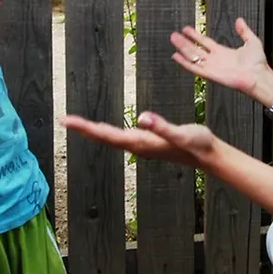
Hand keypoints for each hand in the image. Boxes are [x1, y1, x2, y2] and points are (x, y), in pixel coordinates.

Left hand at [61, 111, 218, 170]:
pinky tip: (102, 129)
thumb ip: (162, 126)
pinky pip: (119, 137)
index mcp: (141, 143)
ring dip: (93, 131)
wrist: (209, 156)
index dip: (87, 128)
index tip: (68, 121)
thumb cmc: (198, 144)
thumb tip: (142, 117)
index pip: (107, 134)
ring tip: (76, 124)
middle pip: (104, 137)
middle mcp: (137, 146)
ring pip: (110, 138)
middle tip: (64, 120)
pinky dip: (106, 132)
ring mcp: (141, 146)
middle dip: (84, 129)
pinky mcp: (146, 143)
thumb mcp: (182, 133)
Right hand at [171, 17, 271, 96]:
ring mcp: (212, 67)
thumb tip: (239, 20)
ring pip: (193, 56)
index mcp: (223, 52)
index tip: (186, 29)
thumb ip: (244, 31)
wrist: (258, 76)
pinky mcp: (211, 74)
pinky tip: (177, 56)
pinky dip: (185, 62)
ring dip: (182, 48)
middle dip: (184, 42)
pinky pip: (195, 68)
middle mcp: (215, 60)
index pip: (205, 42)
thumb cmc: (258, 64)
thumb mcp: (252, 41)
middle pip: (195, 49)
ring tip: (173, 40)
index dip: (195, 35)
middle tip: (174, 35)